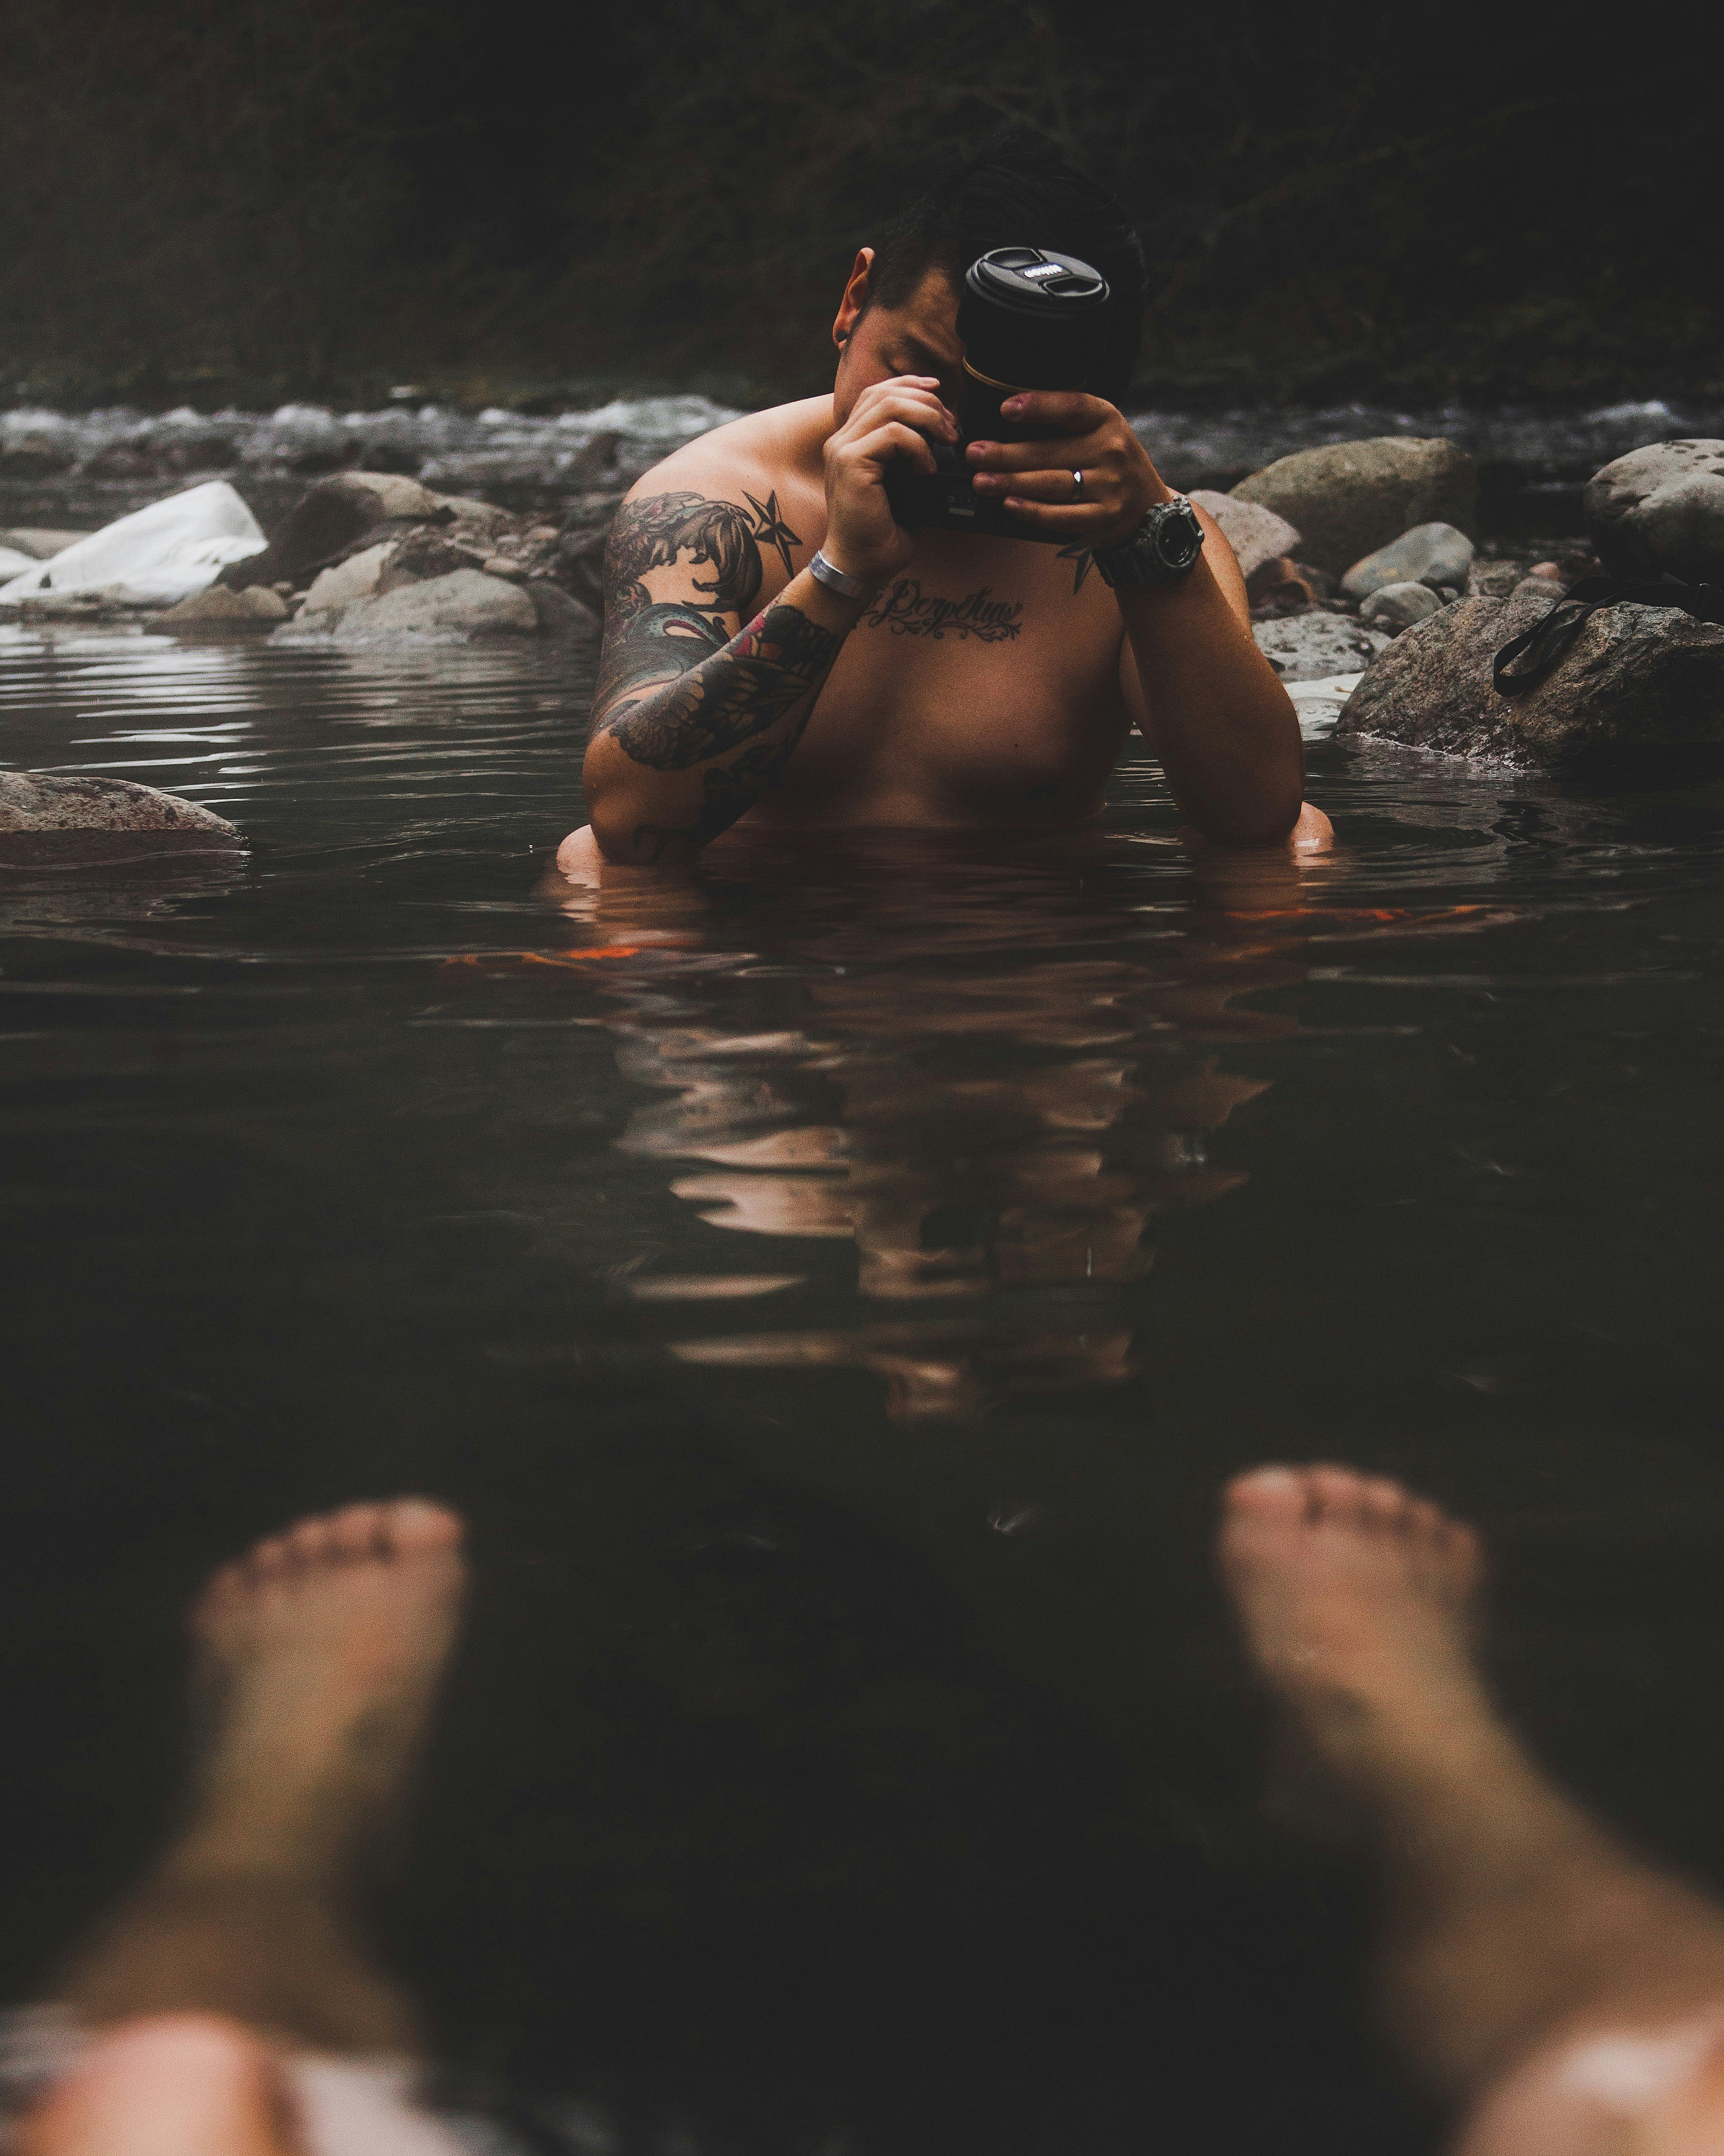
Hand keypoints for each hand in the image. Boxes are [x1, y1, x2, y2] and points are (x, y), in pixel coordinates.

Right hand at [821, 375, 954, 589]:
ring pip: (889, 406)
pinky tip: (928, 469)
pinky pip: (891, 435)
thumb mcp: (901, 486)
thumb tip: (943, 433)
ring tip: (946, 442)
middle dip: (927, 402)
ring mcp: (842, 450)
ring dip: (927, 418)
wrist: (860, 566)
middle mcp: (841, 440)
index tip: (940, 394)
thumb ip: (908, 455)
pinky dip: (918, 446)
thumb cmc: (881, 535)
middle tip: (952, 428)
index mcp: (850, 441)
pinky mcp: (850, 463)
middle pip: (885, 392)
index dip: (911, 384)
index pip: (877, 392)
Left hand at [966, 393, 1170, 550]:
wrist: (1148, 509)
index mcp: (1107, 419)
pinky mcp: (1104, 516)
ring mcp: (1110, 486)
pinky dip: (1032, 510)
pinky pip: (1060, 515)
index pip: (1071, 407)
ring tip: (982, 481)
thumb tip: (1007, 420)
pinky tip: (1009, 504)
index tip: (1005, 409)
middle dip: (1006, 454)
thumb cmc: (1110, 464)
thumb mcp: (1100, 432)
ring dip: (1011, 483)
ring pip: (1051, 484)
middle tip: (974, 454)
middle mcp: (1111, 449)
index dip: (1038, 406)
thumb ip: (1065, 425)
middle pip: (1050, 452)